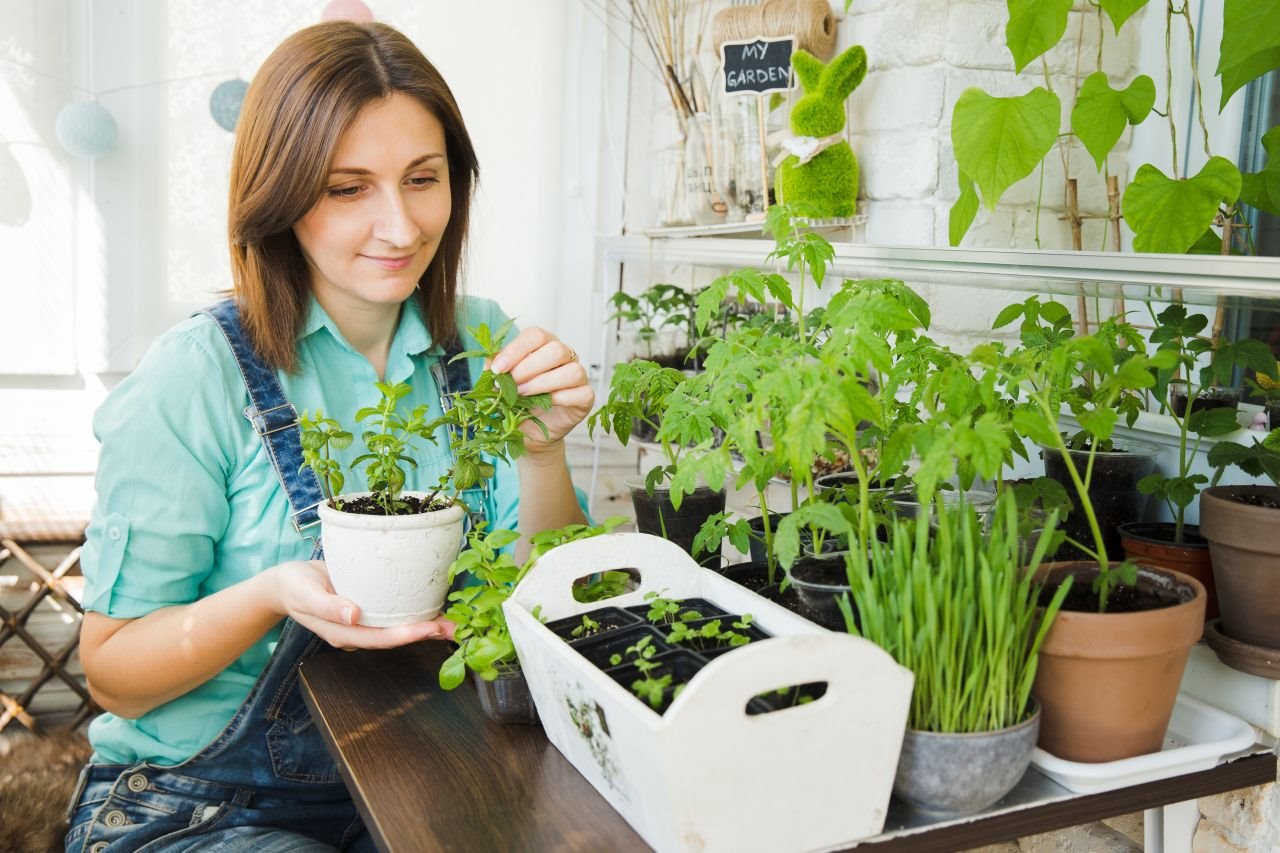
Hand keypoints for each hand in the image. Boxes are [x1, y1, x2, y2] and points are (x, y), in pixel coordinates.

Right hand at [269, 560, 455, 649]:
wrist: (287, 582)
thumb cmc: (294, 586)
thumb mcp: (305, 593)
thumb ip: (327, 606)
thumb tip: (353, 615)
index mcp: (345, 632)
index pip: (382, 638)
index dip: (408, 635)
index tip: (432, 629)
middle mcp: (360, 631)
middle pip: (398, 636)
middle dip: (428, 633)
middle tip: (459, 627)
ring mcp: (366, 621)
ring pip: (401, 627)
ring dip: (429, 624)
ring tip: (458, 619)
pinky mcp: (372, 608)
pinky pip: (397, 614)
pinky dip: (417, 610)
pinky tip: (437, 604)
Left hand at [489, 327, 592, 453]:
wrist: (530, 430)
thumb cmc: (519, 402)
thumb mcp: (502, 384)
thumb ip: (497, 370)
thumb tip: (491, 362)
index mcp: (544, 345)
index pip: (535, 335)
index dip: (516, 350)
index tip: (498, 369)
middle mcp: (565, 356)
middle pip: (556, 349)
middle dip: (528, 368)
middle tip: (511, 384)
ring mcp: (579, 376)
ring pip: (571, 371)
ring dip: (543, 383)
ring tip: (523, 395)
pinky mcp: (586, 397)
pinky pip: (582, 392)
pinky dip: (561, 398)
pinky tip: (546, 404)